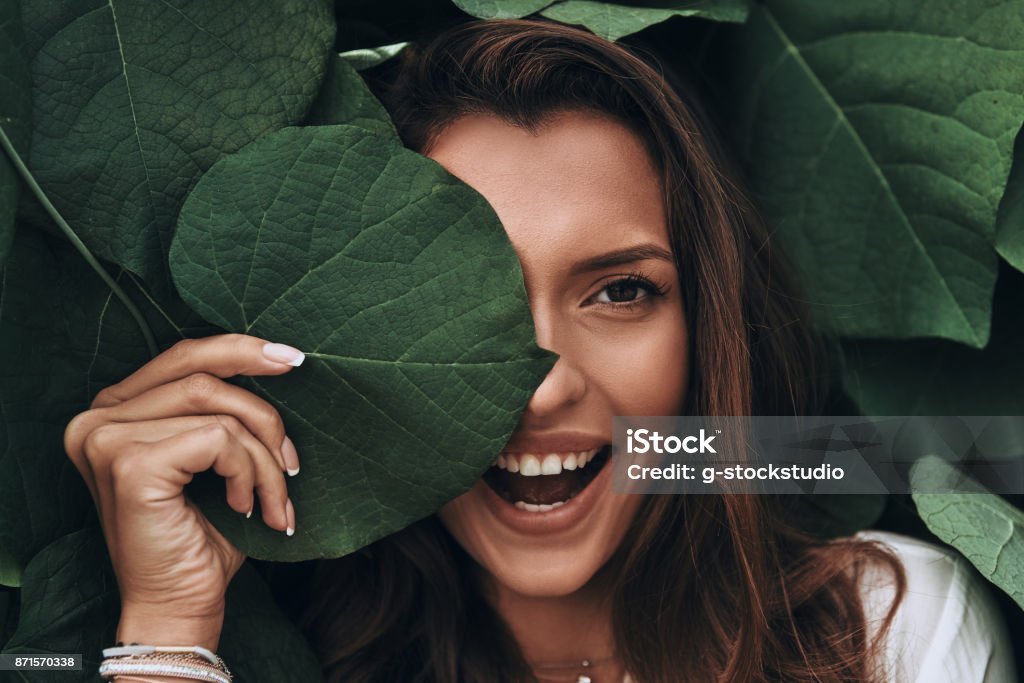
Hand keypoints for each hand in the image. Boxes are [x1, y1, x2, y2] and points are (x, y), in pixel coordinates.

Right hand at [63, 334, 305, 648]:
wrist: (180, 602)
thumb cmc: (204, 533)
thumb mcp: (215, 458)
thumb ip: (222, 410)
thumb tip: (276, 359)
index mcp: (114, 410)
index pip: (182, 357)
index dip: (239, 349)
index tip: (292, 360)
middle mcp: (97, 417)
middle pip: (198, 370)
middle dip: (261, 393)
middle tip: (298, 415)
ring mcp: (107, 438)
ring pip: (219, 410)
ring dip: (264, 454)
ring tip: (276, 495)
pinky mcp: (131, 463)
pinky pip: (220, 439)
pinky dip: (249, 472)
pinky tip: (244, 506)